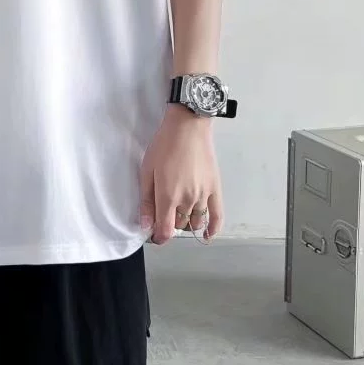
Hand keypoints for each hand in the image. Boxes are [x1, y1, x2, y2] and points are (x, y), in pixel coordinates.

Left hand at [139, 104, 223, 244]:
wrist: (188, 127)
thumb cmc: (163, 146)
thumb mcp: (147, 171)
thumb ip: (146, 201)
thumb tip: (146, 227)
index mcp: (168, 197)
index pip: (165, 231)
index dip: (158, 237)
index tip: (153, 235)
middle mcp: (188, 201)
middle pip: (178, 226)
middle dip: (169, 224)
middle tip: (162, 214)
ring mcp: (204, 196)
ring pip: (195, 222)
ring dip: (185, 223)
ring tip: (177, 213)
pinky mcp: (215, 189)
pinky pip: (217, 216)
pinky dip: (213, 229)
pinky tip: (207, 235)